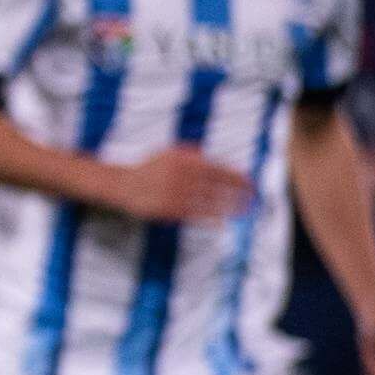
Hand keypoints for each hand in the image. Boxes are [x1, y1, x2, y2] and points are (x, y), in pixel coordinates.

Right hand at [106, 146, 252, 222]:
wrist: (122, 185)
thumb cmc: (147, 169)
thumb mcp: (167, 153)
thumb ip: (190, 153)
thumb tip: (211, 157)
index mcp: (185, 160)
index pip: (219, 169)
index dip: (237, 176)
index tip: (250, 181)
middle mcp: (183, 177)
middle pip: (218, 186)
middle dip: (238, 192)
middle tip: (252, 197)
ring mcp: (177, 194)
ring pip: (209, 202)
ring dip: (229, 207)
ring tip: (243, 210)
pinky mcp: (170, 210)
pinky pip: (195, 216)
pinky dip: (210, 219)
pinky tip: (221, 222)